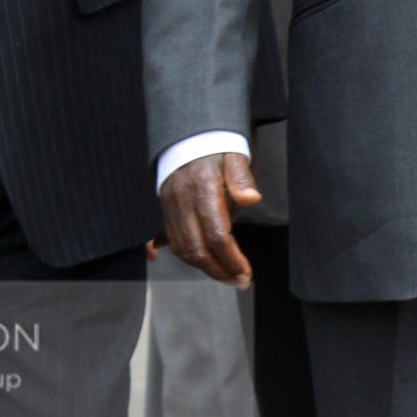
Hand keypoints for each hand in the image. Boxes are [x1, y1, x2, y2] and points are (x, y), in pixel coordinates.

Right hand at [155, 153, 260, 287]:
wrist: (187, 135)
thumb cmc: (216, 148)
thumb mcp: (234, 155)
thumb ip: (242, 177)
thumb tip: (251, 199)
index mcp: (202, 191)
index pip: (217, 235)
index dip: (232, 259)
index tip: (246, 273)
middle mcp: (182, 202)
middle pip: (196, 249)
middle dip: (218, 270)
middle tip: (238, 280)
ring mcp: (170, 207)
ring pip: (182, 249)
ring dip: (204, 267)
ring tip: (225, 274)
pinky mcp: (165, 209)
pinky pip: (171, 240)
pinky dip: (186, 256)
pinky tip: (201, 264)